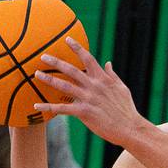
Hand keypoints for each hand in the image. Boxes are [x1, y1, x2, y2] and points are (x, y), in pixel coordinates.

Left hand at [34, 37, 148, 146]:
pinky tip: (36, 105)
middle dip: (56, 62)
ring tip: (36, 75)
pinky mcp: (84, 113)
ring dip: (49, 80)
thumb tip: (108, 63)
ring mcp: (89, 99)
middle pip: (72, 70)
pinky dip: (48, 107)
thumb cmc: (126, 109)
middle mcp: (94, 87)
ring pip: (65, 87)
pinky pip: (62, 108)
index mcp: (103, 79)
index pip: (88, 59)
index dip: (77, 48)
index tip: (67, 39)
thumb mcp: (122, 89)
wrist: (130, 128)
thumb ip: (112, 75)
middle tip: (43, 56)